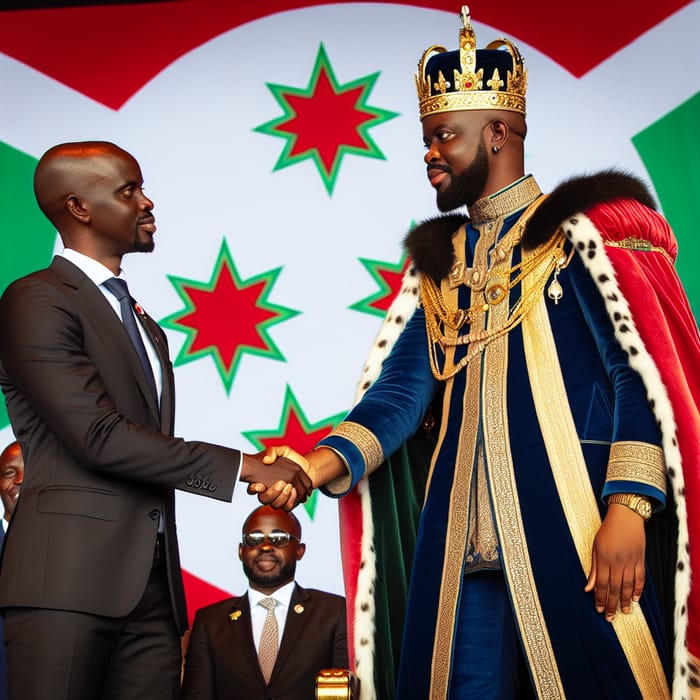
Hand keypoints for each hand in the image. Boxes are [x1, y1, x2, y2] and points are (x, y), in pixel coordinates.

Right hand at [239, 452, 311, 510]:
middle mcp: (268, 492)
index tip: (260, 484)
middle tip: (281, 483)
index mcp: (262, 480)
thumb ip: (273, 452)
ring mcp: (278, 498)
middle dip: (272, 493)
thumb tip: (266, 460)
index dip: (253, 488)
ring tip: (290, 486)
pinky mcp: (288, 502)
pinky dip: (291, 500)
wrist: (307, 467)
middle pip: (264, 499)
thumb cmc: (292, 459)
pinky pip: (287, 507)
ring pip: (275, 505)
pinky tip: (295, 491)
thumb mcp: (282, 451)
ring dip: (282, 497)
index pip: (252, 488)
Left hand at [584, 504, 645, 620]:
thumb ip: (593, 568)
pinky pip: (640, 578)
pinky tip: (635, 599)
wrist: (626, 517)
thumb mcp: (595, 547)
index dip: (599, 598)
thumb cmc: (607, 531)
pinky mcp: (641, 559)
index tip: (598, 610)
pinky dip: (638, 589)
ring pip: (628, 586)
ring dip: (625, 601)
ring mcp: (630, 561)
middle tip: (610, 618)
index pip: (601, 584)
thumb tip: (587, 588)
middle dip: (611, 604)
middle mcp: (617, 562)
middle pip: (614, 588)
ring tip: (623, 612)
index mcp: (603, 558)